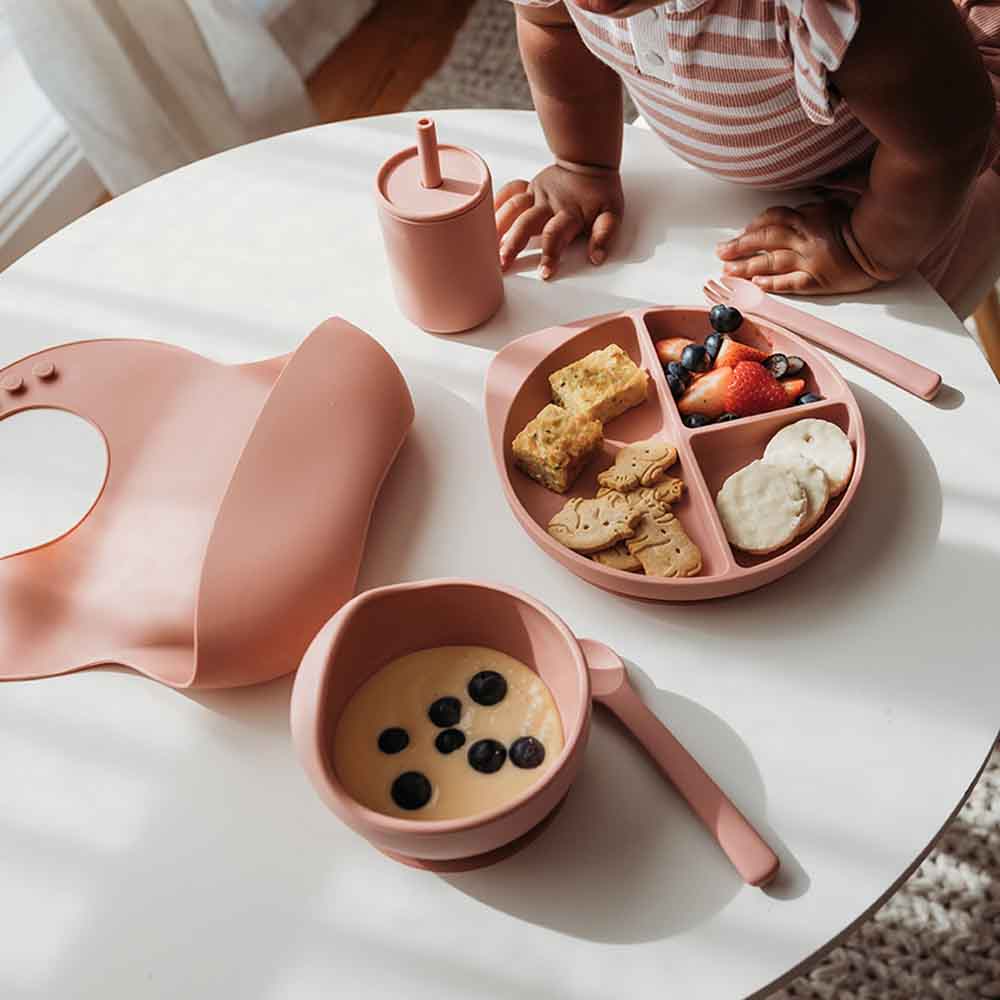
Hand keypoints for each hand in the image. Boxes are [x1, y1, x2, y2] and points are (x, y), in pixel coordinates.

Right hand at [494, 163, 623, 278]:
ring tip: (486, 245)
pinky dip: (497, 201)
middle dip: (513, 243)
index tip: (544, 273)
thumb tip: (597, 257)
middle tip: (502, 263)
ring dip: (499, 226)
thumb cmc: (600, 192)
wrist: (589, 162)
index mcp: (569, 213)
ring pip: (513, 208)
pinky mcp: (529, 187)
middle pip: (526, 223)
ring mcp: (536, 194)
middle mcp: (549, 204)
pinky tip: (485, 217)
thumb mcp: (612, 213)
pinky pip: (510, 191)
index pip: (556, 235)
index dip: (550, 255)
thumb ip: (605, 234)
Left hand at [715, 201, 880, 294]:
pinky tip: (756, 285)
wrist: (891, 240)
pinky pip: (791, 283)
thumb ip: (827, 191)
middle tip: (720, 252)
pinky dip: (773, 283)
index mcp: (811, 215)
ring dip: (747, 267)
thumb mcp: (848, 193)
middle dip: (739, 246)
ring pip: (771, 262)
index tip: (742, 232)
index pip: (774, 218)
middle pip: (764, 240)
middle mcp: (805, 237)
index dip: (754, 226)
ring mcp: (811, 260)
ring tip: (728, 271)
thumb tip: (815, 188)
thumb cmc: (872, 215)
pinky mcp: (820, 280)